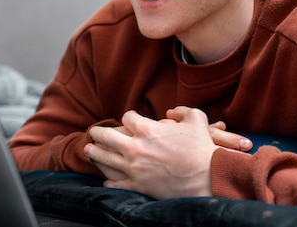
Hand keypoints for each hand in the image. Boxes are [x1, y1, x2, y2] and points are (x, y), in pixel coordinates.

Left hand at [85, 106, 220, 198]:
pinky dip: (108, 180)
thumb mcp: (196, 119)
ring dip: (94, 153)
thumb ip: (182, 111)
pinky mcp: (137, 185)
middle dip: (98, 133)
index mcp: (147, 129)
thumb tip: (171, 111)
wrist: (208, 177)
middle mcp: (135, 148)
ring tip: (88, 151)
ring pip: (105, 159)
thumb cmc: (202, 148)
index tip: (128, 119)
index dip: (128, 117)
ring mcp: (134, 168)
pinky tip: (105, 179)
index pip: (127, 118)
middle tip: (92, 133)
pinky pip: (115, 183)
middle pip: (107, 137)